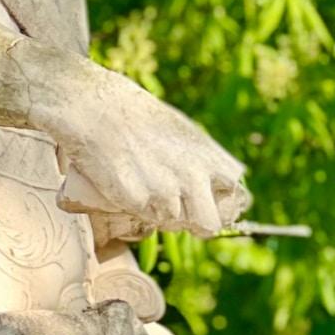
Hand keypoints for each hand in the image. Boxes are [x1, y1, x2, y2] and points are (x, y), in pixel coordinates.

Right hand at [37, 59, 249, 238]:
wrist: (98, 109)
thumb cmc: (140, 119)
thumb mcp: (184, 133)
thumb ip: (203, 162)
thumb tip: (218, 188)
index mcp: (211, 159)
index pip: (235, 199)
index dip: (220, 205)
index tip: (207, 201)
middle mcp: (194, 178)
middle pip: (209, 226)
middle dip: (193, 221)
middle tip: (174, 203)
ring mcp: (167, 192)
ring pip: (172, 224)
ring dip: (159, 213)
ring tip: (143, 181)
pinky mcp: (139, 201)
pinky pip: (144, 219)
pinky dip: (136, 208)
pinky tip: (128, 182)